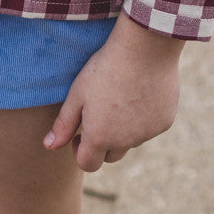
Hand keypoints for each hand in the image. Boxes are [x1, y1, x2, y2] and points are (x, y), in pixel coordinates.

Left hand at [43, 12, 183, 172]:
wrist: (145, 49)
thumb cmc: (105, 69)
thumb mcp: (77, 94)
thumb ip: (63, 124)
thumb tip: (49, 146)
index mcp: (100, 138)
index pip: (87, 164)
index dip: (79, 152)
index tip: (78, 134)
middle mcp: (125, 142)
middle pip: (110, 156)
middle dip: (102, 143)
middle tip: (99, 116)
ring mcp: (147, 134)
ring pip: (131, 141)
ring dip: (123, 130)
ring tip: (120, 98)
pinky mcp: (164, 122)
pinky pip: (149, 128)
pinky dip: (142, 119)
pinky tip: (139, 93)